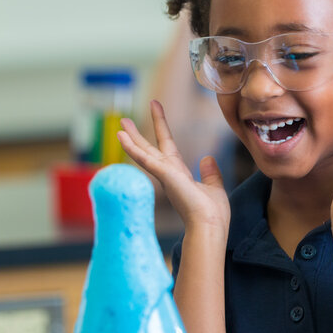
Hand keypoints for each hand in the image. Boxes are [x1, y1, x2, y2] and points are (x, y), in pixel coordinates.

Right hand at [117, 100, 229, 232]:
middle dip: (137, 134)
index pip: (167, 145)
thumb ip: (210, 173)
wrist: (209, 226)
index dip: (161, 126)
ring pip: (143, 153)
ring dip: (131, 139)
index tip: (156, 107)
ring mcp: (164, 175)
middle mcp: (168, 173)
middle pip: (149, 148)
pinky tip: (121, 138)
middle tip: (123, 120)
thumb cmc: (212, 214)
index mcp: (179, 174)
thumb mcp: (214, 187)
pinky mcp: (164, 175)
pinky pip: (145, 159)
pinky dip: (132, 148)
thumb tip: (207, 157)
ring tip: (119, 124)